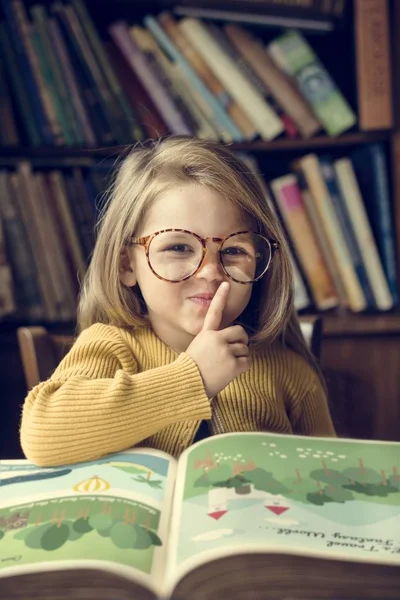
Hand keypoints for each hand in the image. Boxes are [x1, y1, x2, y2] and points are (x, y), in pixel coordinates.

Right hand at [185, 282, 250, 397]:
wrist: (187, 386)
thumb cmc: (190, 371)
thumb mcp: (196, 350)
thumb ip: (212, 343)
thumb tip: (231, 343)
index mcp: (205, 334)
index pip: (214, 312)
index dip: (220, 297)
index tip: (226, 284)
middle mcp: (216, 339)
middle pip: (241, 333)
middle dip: (241, 342)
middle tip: (233, 352)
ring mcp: (225, 351)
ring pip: (245, 349)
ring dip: (240, 358)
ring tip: (225, 366)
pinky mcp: (233, 364)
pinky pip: (247, 362)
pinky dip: (242, 367)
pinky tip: (230, 372)